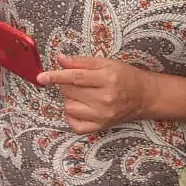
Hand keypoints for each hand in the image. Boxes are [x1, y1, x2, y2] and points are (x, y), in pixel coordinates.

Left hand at [38, 53, 155, 133]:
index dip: (56, 76)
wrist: (143, 96)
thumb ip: (81, 62)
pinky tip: (80, 107)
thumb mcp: (106, 63)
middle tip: (77, 80)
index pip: (75, 78)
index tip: (41, 77)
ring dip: (69, 98)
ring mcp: (102, 116)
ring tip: (81, 93)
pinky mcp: (100, 127)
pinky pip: (74, 124)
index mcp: (107, 79)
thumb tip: (59, 59)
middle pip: (70, 91)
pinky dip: (72, 115)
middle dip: (65, 83)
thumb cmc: (124, 76)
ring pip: (69, 107)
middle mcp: (105, 99)